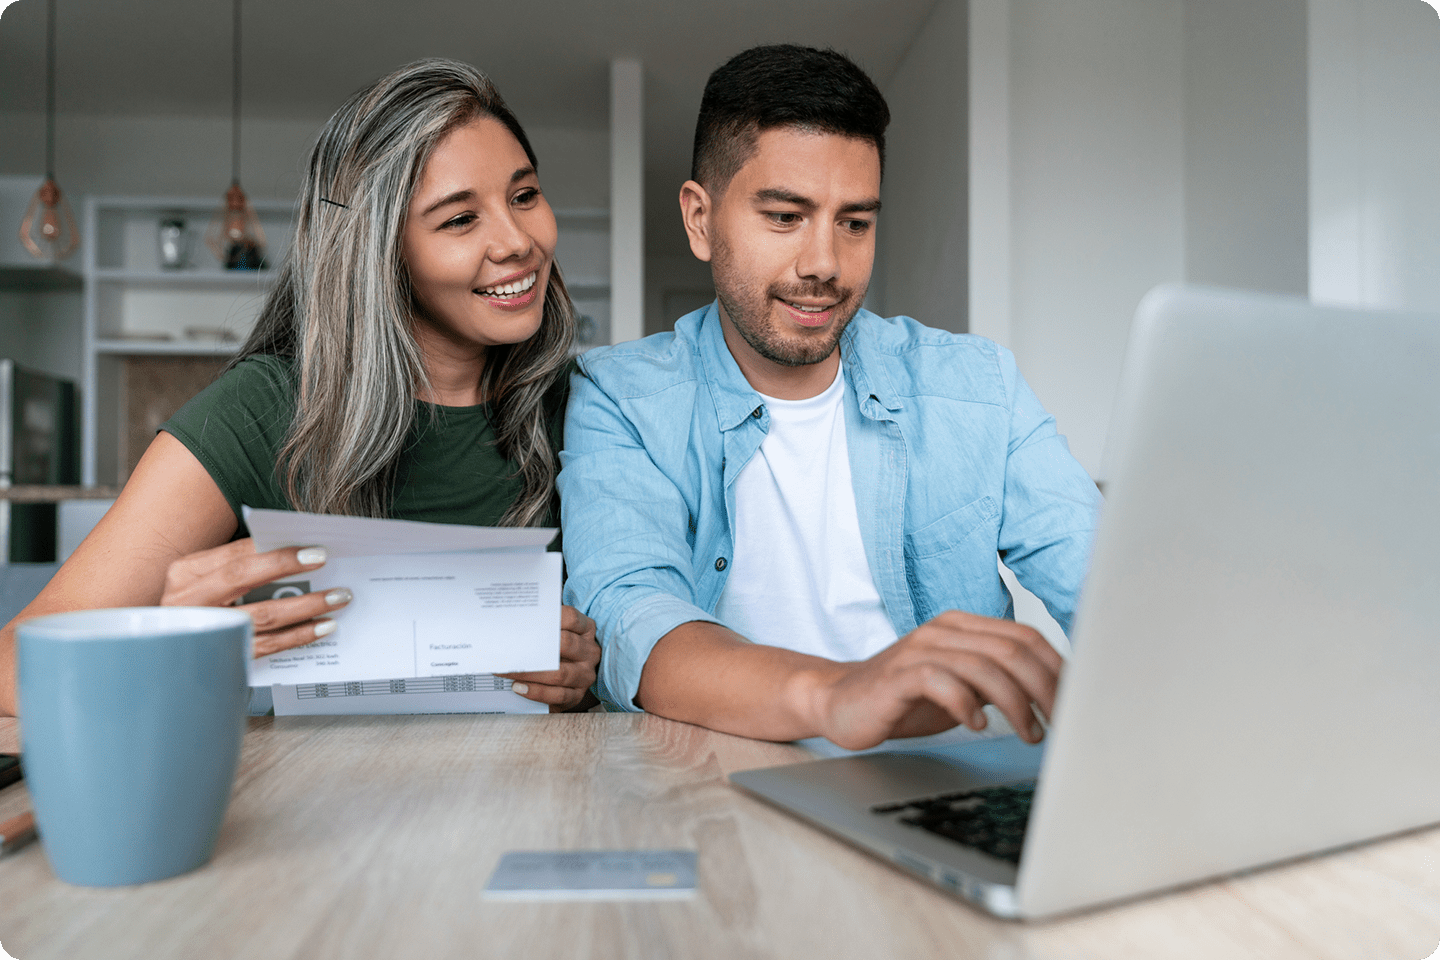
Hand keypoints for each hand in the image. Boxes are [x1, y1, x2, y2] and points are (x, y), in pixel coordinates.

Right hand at [160, 538, 352, 657]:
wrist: (172, 651)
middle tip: (324, 562)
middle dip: (288, 569)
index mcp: (186, 574)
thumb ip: (240, 564)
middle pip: (243, 578)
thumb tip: (295, 551)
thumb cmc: (199, 605)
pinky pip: (267, 646)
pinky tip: (322, 627)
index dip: (276, 551)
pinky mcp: (222, 657)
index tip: (313, 549)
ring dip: (305, 605)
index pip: (236, 554)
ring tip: (336, 598)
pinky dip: (299, 635)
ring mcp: (206, 631)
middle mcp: (189, 601)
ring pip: (261, 615)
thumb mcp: (207, 580)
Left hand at [500, 605, 599, 711]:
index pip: (571, 618)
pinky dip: (537, 692)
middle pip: (566, 644)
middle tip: (510, 647)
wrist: (569, 679)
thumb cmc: (558, 651)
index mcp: (586, 630)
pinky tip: (519, 687)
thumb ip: (541, 626)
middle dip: (536, 646)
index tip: (527, 618)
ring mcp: (585, 675)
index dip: (551, 617)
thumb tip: (512, 621)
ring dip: (530, 673)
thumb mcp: (558, 634)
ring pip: (560, 673)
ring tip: (507, 671)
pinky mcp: (578, 695)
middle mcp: (590, 652)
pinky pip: (558, 695)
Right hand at [808, 610, 1062, 750]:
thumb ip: (998, 683)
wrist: (839, 701)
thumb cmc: (904, 698)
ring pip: (984, 666)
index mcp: (963, 627)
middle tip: (1061, 723)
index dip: (1057, 668)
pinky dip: (967, 704)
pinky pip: (942, 681)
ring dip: (1015, 704)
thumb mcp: (961, 687)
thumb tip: (1053, 699)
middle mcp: (944, 630)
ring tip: (1029, 734)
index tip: (1076, 701)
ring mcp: (920, 649)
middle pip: (1012, 650)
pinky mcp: (899, 674)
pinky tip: (977, 725)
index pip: (1025, 636)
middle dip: (1046, 688)